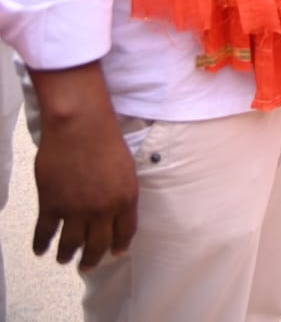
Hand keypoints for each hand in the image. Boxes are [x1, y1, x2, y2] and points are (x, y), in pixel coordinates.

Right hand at [30, 65, 137, 268]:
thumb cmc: (106, 140)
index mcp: (125, 199)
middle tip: (87, 266)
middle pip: (98, 244)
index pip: (125, 232)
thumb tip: (116, 208)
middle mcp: (102, 210)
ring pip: (71, 244)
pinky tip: (40, 250)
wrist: (80, 126)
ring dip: (67, 255)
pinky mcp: (51, 205)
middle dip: (92, 259)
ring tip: (64, 260)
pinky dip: (41, 244)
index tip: (115, 253)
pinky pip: (45, 233)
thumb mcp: (126, 168)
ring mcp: (75, 210)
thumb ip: (121, 192)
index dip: (119, 245)